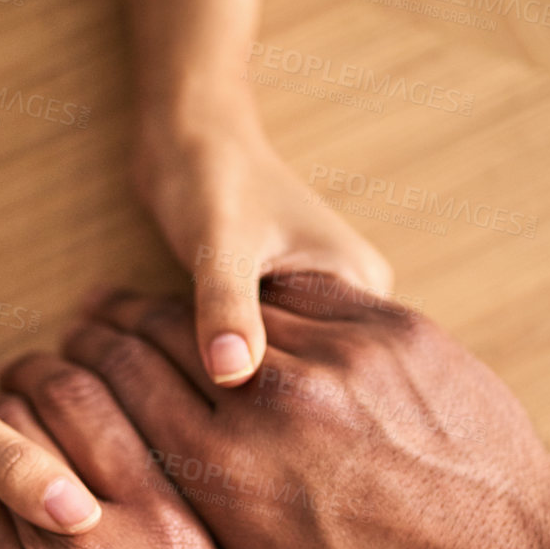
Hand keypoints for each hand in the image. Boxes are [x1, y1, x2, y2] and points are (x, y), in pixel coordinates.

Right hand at [60, 275, 549, 548]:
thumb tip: (137, 478)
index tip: (65, 352)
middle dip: (108, 322)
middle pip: (155, 336)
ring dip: (182, 303)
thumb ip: (199, 515)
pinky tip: (249, 297)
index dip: (82, 363)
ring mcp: (333, 360)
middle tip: (88, 313)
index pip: (121, 387)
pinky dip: (270, 295)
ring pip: (230, 308)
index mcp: (225, 478)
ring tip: (158, 303)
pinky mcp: (389, 329)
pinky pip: (305, 293)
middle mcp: (268, 410)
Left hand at [132, 102, 392, 387]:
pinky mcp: (291, 308)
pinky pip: (265, 353)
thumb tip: (232, 372)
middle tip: (201, 387)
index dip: (283, 400)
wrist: (187, 137)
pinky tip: (198, 355)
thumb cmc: (208, 174)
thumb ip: (227, 306)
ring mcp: (324, 305)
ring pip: (284, 371)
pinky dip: (233, 359)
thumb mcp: (218, 243)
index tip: (229, 411)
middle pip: (312, 379)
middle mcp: (354, 300)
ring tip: (196, 373)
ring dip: (244, 377)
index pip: (337, 374)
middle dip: (260, 391)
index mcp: (362, 285)